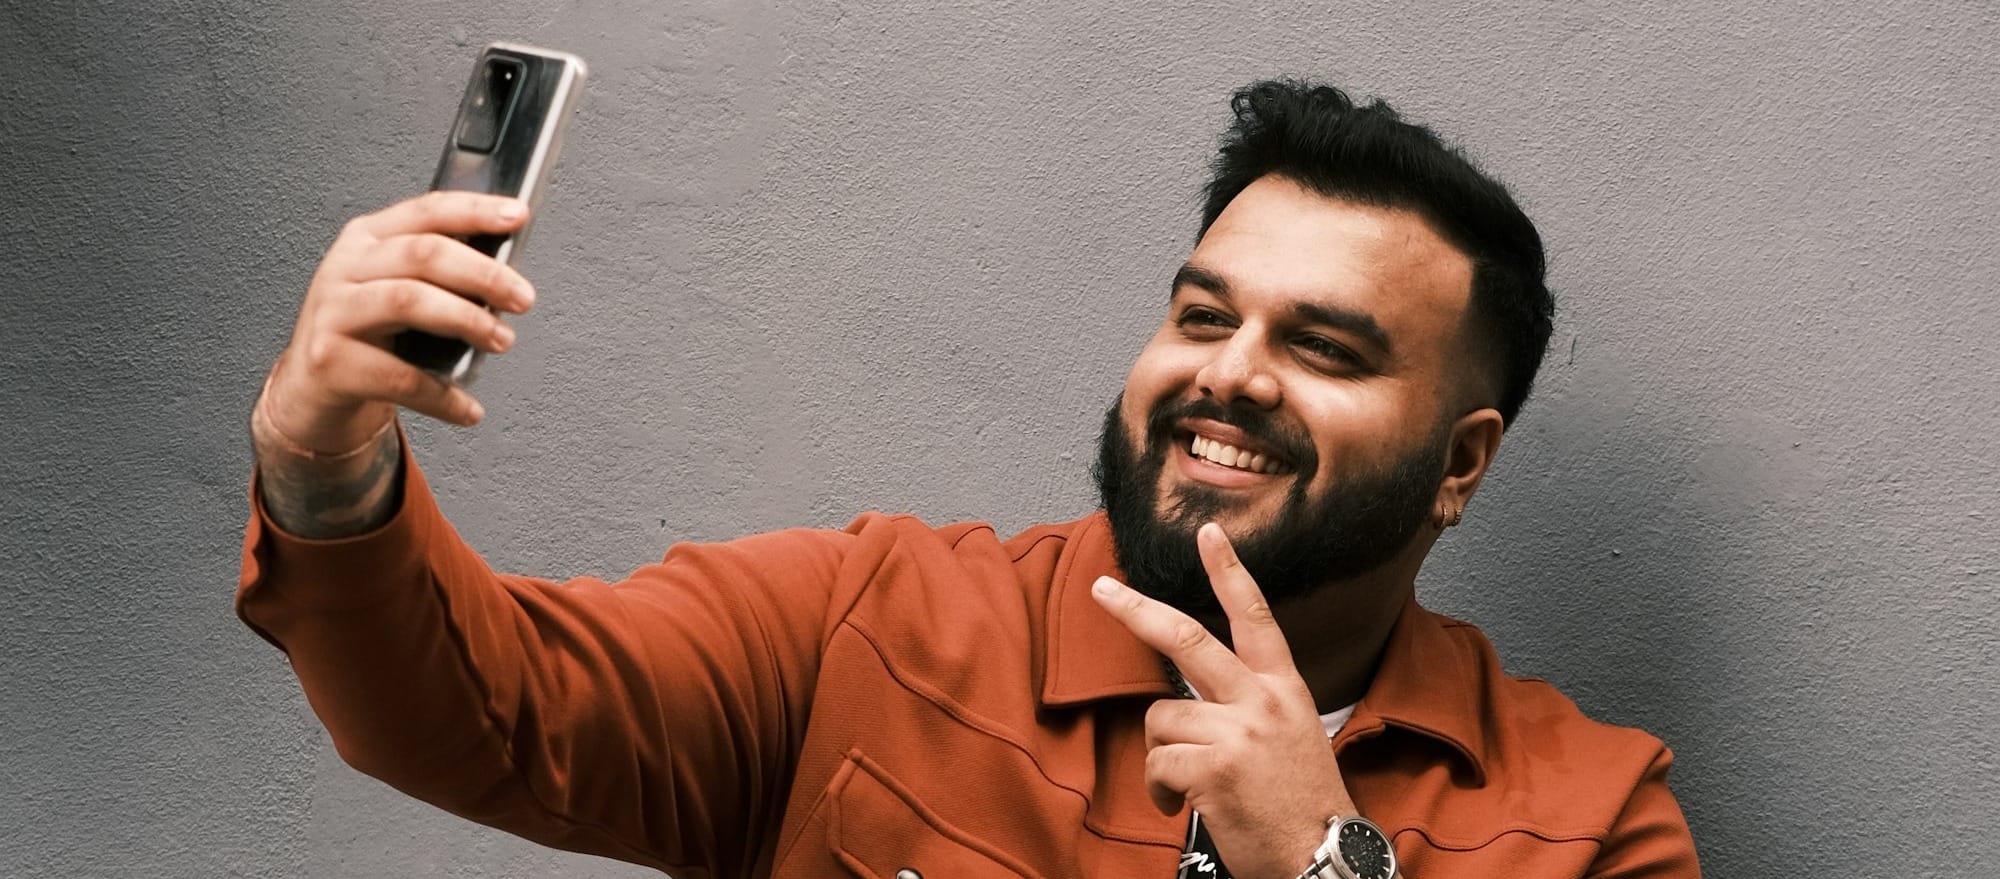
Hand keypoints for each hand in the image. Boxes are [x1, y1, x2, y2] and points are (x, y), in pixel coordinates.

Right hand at [258, 191, 537, 455]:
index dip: (474, 210)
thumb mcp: (395, 285)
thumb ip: (440, 273)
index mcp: (368, 238)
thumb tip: (509, 277)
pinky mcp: (330, 361)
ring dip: (467, 320)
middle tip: (523, 298)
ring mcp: (333, 312)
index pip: (426, 211)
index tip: (517, 217)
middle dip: (483, 274)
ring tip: (502, 340)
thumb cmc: (369, 332)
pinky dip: (443, 396)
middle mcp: (345, 267)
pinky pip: (399, 377)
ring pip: (407, 301)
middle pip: (423, 254)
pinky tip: (468, 409)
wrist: (311, 386)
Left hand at [1090, 523, 1356, 878]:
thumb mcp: (1293, 738)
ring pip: (1160, 719)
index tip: (1209, 532)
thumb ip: (1248, 708)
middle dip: (1136, 610)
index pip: (1255, 617)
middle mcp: (1261, 701)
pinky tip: (1184, 805)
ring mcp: (1238, 733)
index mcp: (1283, 689)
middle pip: (1187, 640)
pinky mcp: (1213, 768)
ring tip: (1191, 783)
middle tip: (1101, 588)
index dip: (1230, 571)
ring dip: (1162, 754)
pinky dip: (1161, 790)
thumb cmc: (1302, 806)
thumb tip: (1191, 700)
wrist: (1325, 858)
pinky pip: (1157, 765)